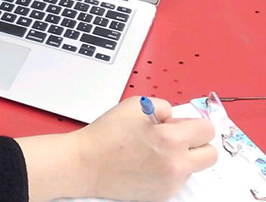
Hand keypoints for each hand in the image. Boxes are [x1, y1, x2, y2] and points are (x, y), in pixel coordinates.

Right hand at [75, 96, 216, 200]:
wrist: (87, 163)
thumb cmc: (106, 135)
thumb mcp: (134, 105)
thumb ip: (163, 107)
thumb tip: (176, 117)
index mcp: (169, 138)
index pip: (207, 130)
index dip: (194, 123)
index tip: (184, 124)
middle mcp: (175, 164)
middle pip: (210, 154)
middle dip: (197, 143)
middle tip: (177, 138)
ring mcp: (170, 182)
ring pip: (193, 168)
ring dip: (182, 158)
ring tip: (154, 150)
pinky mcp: (163, 195)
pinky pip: (177, 180)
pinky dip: (168, 171)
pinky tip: (147, 163)